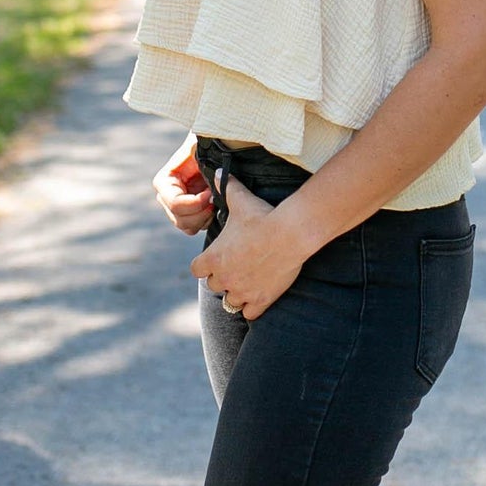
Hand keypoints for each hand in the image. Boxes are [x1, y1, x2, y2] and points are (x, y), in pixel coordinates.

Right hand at [152, 137, 213, 234]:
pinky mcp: (190, 213)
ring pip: (187, 226)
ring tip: (216, 200)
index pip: (175, 204)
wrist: (217, 146)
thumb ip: (196, 158)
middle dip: (201, 212)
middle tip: (216, 198)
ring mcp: (177, 207)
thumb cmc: (207, 144)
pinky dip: (207, 220)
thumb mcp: (199, 148)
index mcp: (164, 181)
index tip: (211, 193)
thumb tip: (206, 176)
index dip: (195, 203)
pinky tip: (216, 205)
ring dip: (205, 217)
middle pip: (179, 219)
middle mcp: (166, 196)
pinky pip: (195, 227)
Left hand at [190, 177, 308, 319]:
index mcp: (213, 257)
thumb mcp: (240, 199)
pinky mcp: (261, 300)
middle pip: (214, 286)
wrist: (289, 233)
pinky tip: (260, 297)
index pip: (196, 270)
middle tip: (237, 269)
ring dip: (237, 295)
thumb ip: (227, 187)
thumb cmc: (262, 216)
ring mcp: (242, 291)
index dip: (205, 265)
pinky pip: (249, 314)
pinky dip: (253, 308)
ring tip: (249, 284)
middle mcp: (223, 277)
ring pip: (230, 302)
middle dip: (223, 279)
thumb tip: (217, 171)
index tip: (216, 260)